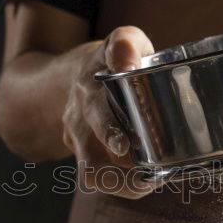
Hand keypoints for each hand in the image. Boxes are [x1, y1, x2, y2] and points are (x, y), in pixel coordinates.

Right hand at [61, 26, 157, 198]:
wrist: (72, 77)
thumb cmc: (111, 60)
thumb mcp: (122, 38)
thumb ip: (126, 43)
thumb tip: (126, 62)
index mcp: (88, 88)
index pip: (95, 110)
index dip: (108, 130)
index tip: (123, 145)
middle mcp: (79, 118)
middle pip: (90, 156)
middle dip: (118, 172)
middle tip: (147, 178)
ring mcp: (77, 140)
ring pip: (92, 174)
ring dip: (121, 184)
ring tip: (149, 183)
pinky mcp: (82, 154)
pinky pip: (99, 177)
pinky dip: (122, 184)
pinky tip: (144, 180)